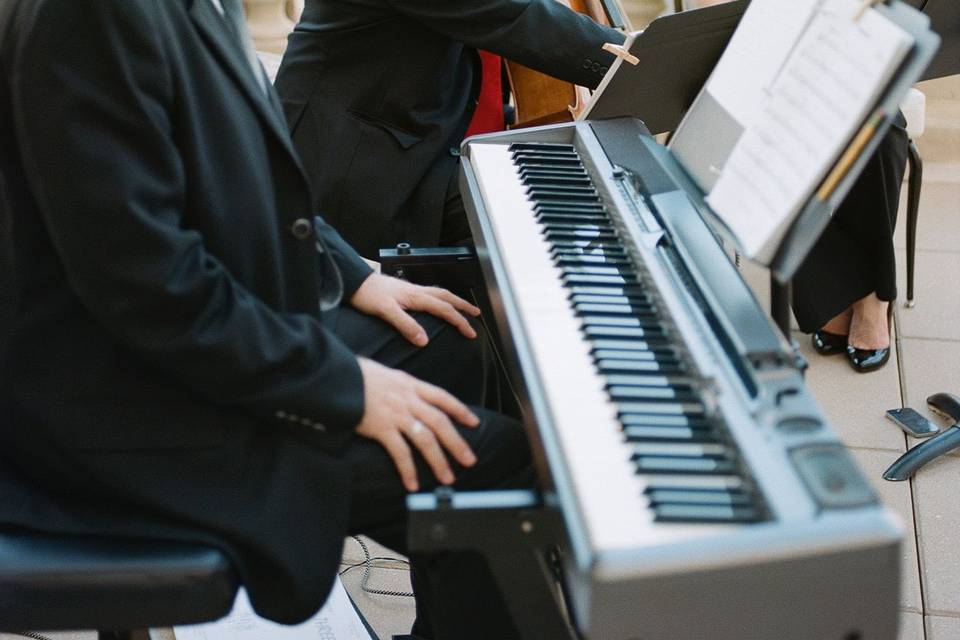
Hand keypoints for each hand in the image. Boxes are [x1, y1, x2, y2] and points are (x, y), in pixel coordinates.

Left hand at [350, 272, 480, 345]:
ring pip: (439, 293)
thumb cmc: (367, 295)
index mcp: (415, 296)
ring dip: (454, 301)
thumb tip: (424, 340)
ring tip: (464, 308)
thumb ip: (406, 325)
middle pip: (447, 297)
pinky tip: (438, 304)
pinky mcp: (404, 291)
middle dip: (463, 306)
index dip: (459, 321)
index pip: (444, 309)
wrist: (353, 281)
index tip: (470, 332)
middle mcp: (416, 291)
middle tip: (477, 314)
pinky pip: (430, 294)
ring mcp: (411, 290)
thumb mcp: (386, 312)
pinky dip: (440, 299)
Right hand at [356, 357, 479, 491]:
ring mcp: (396, 414)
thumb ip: (399, 385)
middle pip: (441, 422)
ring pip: (426, 440)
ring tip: (447, 477)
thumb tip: (405, 392)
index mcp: (410, 384)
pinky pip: (400, 452)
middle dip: (457, 443)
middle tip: (469, 460)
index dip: (460, 410)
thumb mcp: (385, 374)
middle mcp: (408, 399)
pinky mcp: (382, 428)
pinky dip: (408, 470)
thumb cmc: (356, 374)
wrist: (337, 377)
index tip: (474, 422)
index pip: (443, 397)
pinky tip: (413, 483)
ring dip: (439, 461)